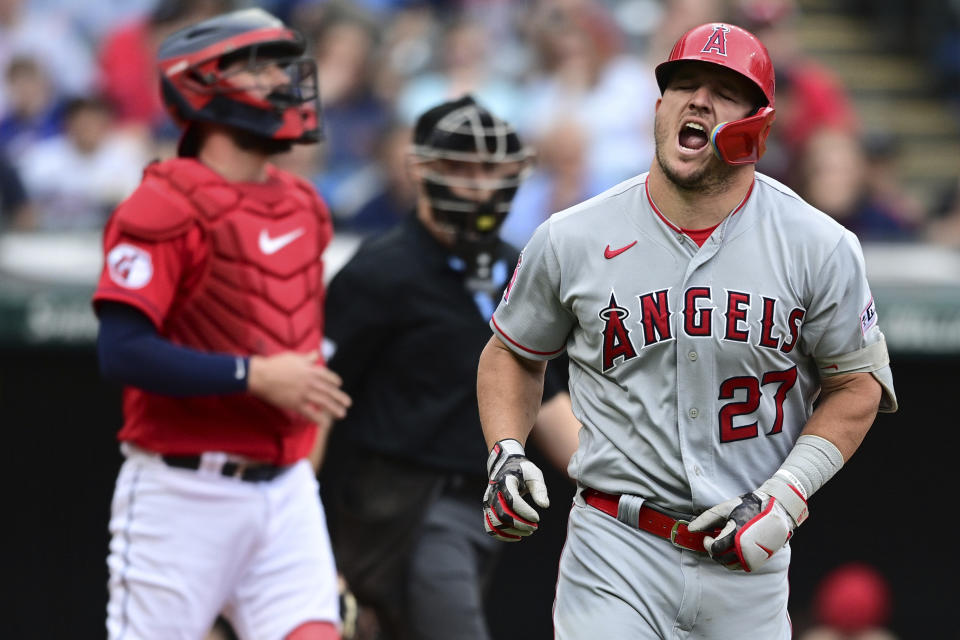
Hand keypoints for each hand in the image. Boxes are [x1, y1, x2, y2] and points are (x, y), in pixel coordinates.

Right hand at [247, 350, 351, 423]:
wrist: (261, 376)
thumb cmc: (276, 364)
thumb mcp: (294, 357)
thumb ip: (307, 358)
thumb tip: (317, 354)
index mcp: (311, 370)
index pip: (327, 376)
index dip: (334, 381)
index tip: (339, 385)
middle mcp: (310, 382)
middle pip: (329, 391)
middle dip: (340, 397)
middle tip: (348, 403)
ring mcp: (304, 394)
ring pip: (323, 402)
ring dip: (334, 409)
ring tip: (342, 414)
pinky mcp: (295, 404)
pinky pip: (310, 413)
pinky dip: (318, 419)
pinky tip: (325, 424)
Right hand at [482, 439, 549, 541]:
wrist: (505, 466)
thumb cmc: (522, 471)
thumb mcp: (534, 475)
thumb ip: (540, 489)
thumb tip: (544, 505)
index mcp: (505, 481)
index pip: (512, 500)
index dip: (524, 512)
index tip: (537, 518)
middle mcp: (493, 493)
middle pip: (502, 515)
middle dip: (520, 524)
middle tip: (535, 527)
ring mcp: (488, 502)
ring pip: (495, 524)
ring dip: (512, 532)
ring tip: (528, 532)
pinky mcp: (488, 510)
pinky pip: (490, 528)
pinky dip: (502, 536)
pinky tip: (517, 536)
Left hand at [688, 473, 807, 571]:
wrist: (777, 510)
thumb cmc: (749, 507)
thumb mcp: (726, 508)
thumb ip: (706, 519)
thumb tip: (690, 528)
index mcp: (736, 534)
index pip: (714, 549)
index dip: (707, 544)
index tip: (708, 537)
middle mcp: (745, 548)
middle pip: (720, 559)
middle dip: (713, 551)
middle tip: (714, 540)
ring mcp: (753, 556)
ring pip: (730, 565)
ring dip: (722, 557)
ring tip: (724, 544)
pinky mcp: (759, 561)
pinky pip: (741, 566)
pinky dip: (733, 561)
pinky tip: (733, 549)